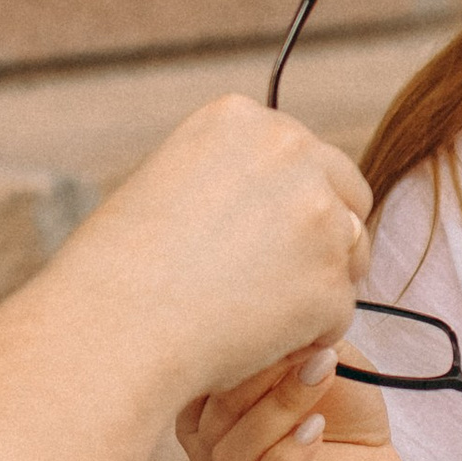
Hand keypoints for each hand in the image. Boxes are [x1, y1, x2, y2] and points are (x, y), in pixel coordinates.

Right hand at [62, 97, 374, 407]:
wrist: (111, 329)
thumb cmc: (118, 270)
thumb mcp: (167, 183)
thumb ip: (231, 180)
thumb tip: (277, 210)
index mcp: (243, 119)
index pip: (305, 156)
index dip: (291, 203)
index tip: (262, 239)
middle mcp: (290, 153)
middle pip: (348, 194)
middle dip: (325, 238)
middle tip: (277, 283)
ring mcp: (319, 217)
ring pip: (349, 256)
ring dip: (316, 287)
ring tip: (249, 313)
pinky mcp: (330, 283)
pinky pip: (337, 314)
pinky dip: (304, 335)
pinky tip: (250, 341)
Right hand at [179, 339, 412, 460]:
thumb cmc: (340, 409)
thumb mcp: (319, 358)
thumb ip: (293, 337)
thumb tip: (276, 305)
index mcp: (204, 406)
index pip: (198, 377)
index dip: (237, 348)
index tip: (283, 316)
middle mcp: (205, 449)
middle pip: (215, 413)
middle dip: (263, 376)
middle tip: (312, 348)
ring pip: (231, 456)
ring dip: (279, 409)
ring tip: (322, 376)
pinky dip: (286, 460)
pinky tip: (316, 430)